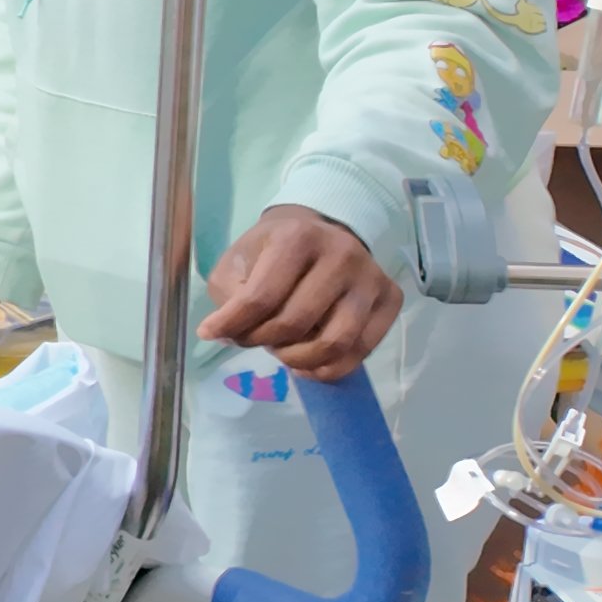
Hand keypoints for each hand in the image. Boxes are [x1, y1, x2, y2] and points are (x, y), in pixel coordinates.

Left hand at [201, 204, 400, 381]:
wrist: (319, 232)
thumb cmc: (271, 251)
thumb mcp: (238, 261)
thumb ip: (228, 295)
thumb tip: (225, 333)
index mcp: (298, 237)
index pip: (261, 297)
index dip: (232, 324)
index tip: (211, 333)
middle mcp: (342, 254)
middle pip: (295, 324)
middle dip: (263, 341)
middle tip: (252, 338)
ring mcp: (371, 277)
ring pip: (334, 343)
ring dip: (296, 358)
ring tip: (280, 349)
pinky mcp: (390, 298)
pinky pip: (360, 352)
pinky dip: (328, 369)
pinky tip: (305, 363)